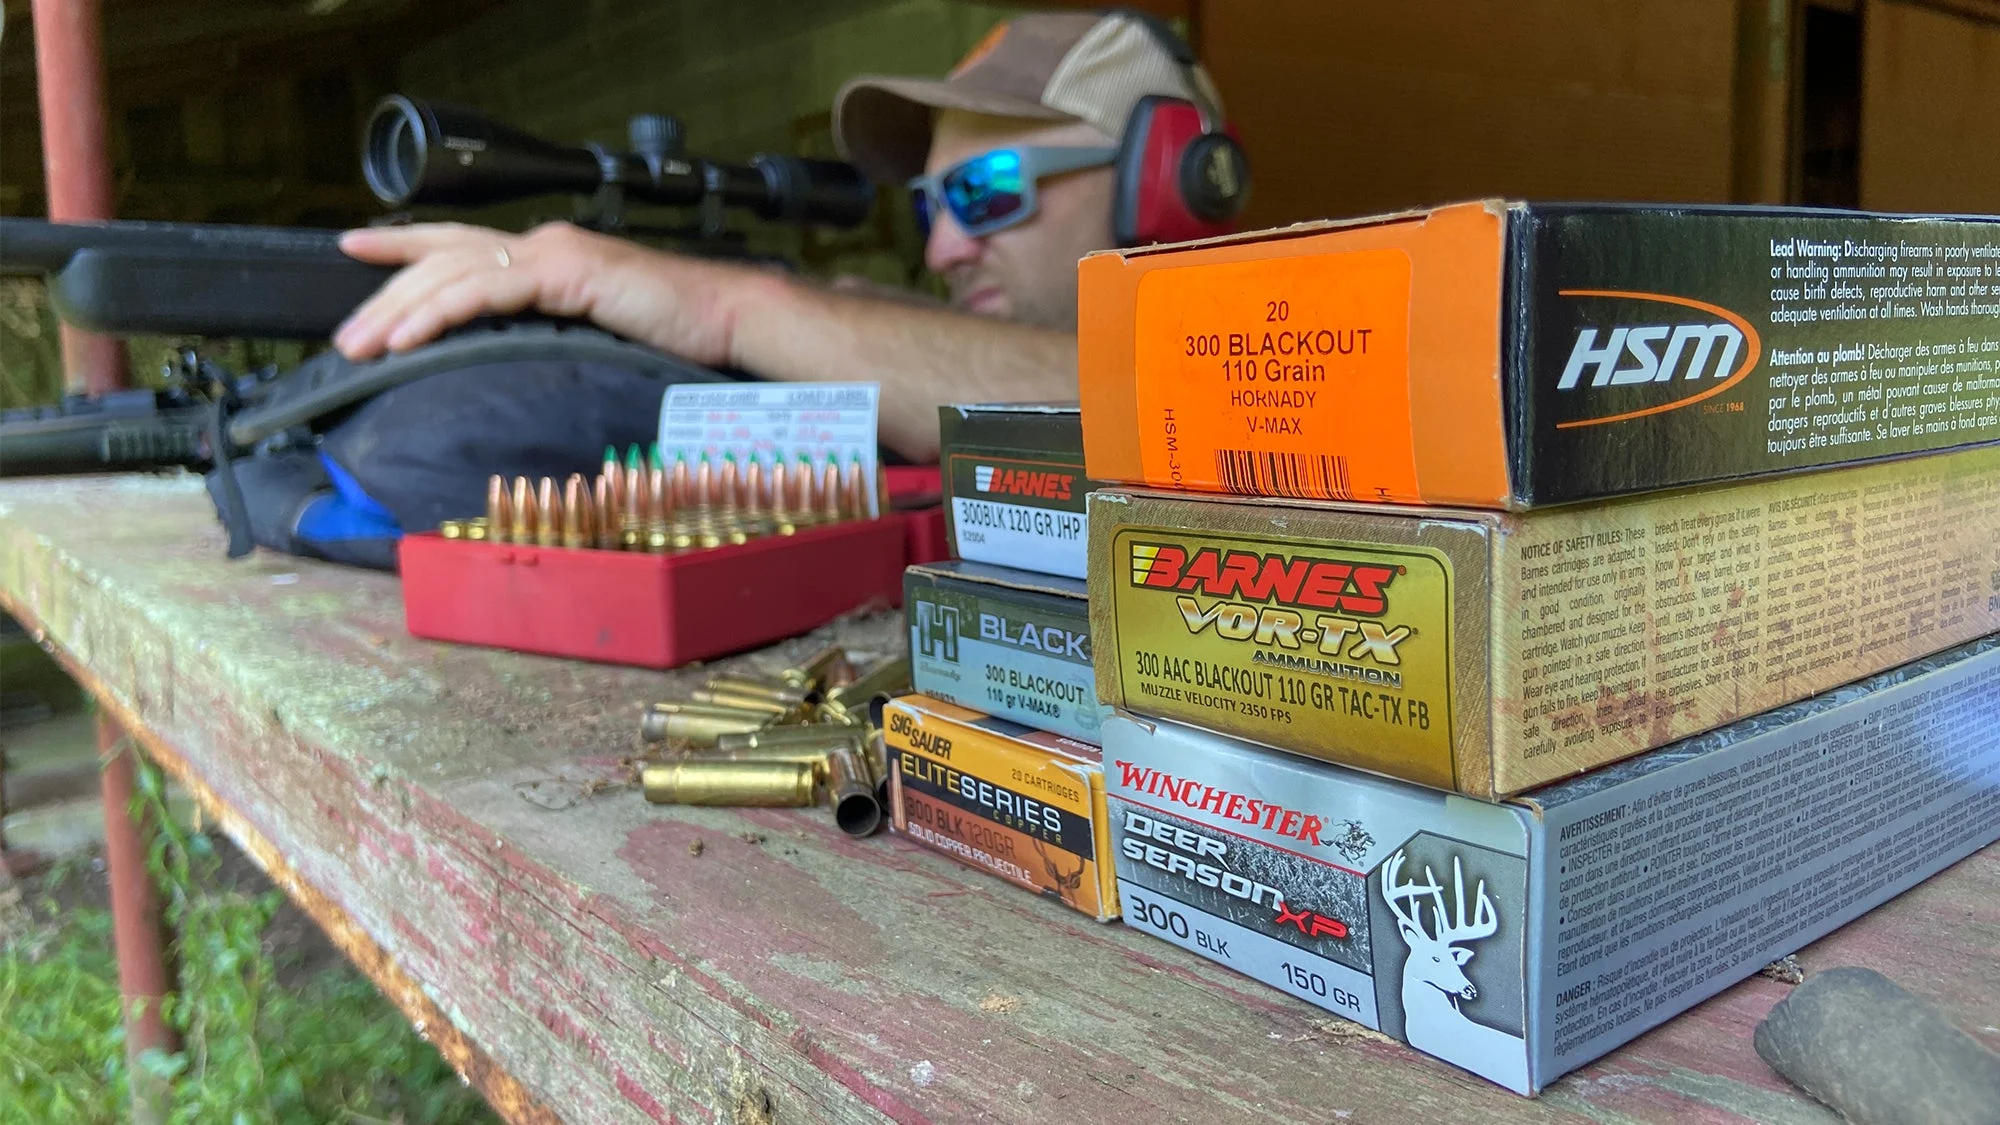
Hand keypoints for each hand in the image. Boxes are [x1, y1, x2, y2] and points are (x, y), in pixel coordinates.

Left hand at [332, 221, 756, 365]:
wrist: (727, 320)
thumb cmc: (678, 335)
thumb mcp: (598, 337)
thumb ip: (554, 339)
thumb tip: (508, 371)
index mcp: (550, 256)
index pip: (461, 244)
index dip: (403, 242)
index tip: (354, 245)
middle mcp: (545, 244)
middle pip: (443, 260)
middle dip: (386, 295)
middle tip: (346, 335)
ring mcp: (554, 253)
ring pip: (452, 273)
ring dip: (399, 311)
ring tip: (362, 344)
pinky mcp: (565, 271)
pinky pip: (484, 290)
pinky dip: (438, 315)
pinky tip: (408, 339)